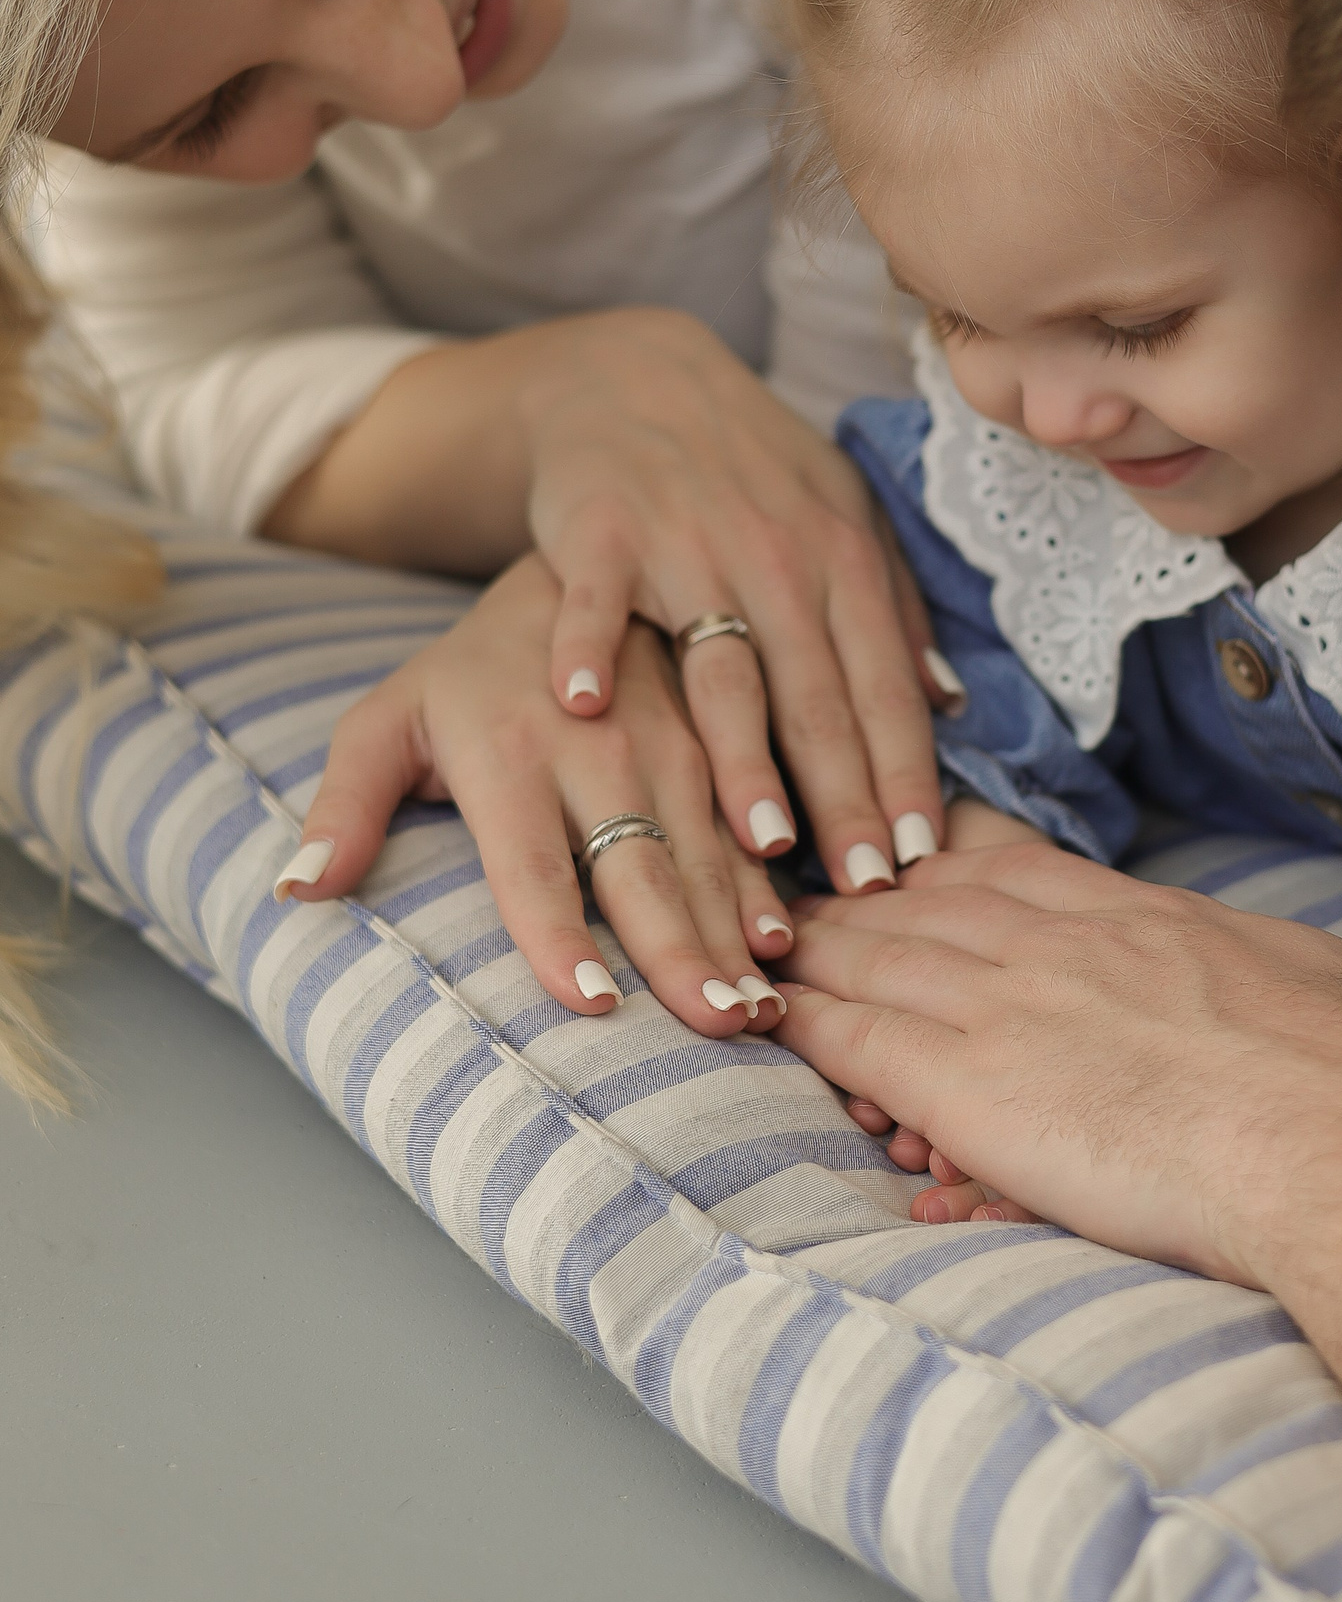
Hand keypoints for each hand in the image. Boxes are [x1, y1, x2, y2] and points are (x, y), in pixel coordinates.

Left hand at [273, 552, 795, 1031]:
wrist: (568, 577)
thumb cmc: (465, 675)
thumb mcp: (388, 719)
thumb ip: (345, 802)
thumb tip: (297, 888)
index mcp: (508, 755)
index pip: (532, 865)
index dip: (561, 934)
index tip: (591, 1002)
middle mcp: (597, 753)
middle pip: (638, 870)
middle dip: (679, 951)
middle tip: (714, 1024)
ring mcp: (667, 751)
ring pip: (705, 857)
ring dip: (734, 935)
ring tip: (757, 1009)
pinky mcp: (715, 752)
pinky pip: (743, 833)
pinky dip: (765, 893)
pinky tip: (784, 949)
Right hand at [521, 310, 957, 894]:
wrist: (639, 374)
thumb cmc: (753, 468)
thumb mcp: (842, 519)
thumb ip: (890, 611)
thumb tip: (948, 701)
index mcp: (841, 564)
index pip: (883, 691)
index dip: (904, 778)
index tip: (918, 863)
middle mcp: (776, 558)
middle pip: (816, 697)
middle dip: (845, 796)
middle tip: (862, 887)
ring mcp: (686, 546)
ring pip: (721, 665)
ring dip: (742, 752)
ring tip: (761, 837)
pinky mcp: (600, 533)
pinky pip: (596, 602)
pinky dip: (590, 648)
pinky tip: (587, 707)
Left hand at [775, 838, 1341, 1277]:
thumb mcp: (1308, 985)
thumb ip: (1261, 978)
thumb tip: (1279, 990)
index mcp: (1140, 917)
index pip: (1012, 871)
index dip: (946, 867)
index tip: (909, 865)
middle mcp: (1060, 942)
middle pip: (925, 903)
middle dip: (856, 899)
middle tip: (800, 894)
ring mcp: (1008, 1003)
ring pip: (875, 957)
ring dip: (809, 949)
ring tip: (758, 943)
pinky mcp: (969, 1083)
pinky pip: (857, 1039)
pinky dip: (802, 1019)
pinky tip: (763, 1010)